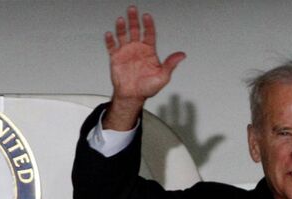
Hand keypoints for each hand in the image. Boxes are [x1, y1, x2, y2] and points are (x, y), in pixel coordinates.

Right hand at [103, 6, 185, 129]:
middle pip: (135, 30)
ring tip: (121, 20)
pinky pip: (112, 46)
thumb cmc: (147, 88)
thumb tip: (182, 55)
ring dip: (121, 27)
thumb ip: (170, 64)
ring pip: (123, 35)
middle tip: (132, 9)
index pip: (149, 33)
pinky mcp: (116, 58)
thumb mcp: (163, 77)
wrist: (132, 96)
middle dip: (134, 19)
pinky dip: (110, 40)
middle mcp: (137, 49)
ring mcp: (126, 52)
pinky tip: (109, 34)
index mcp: (149, 51)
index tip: (147, 16)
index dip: (148, 25)